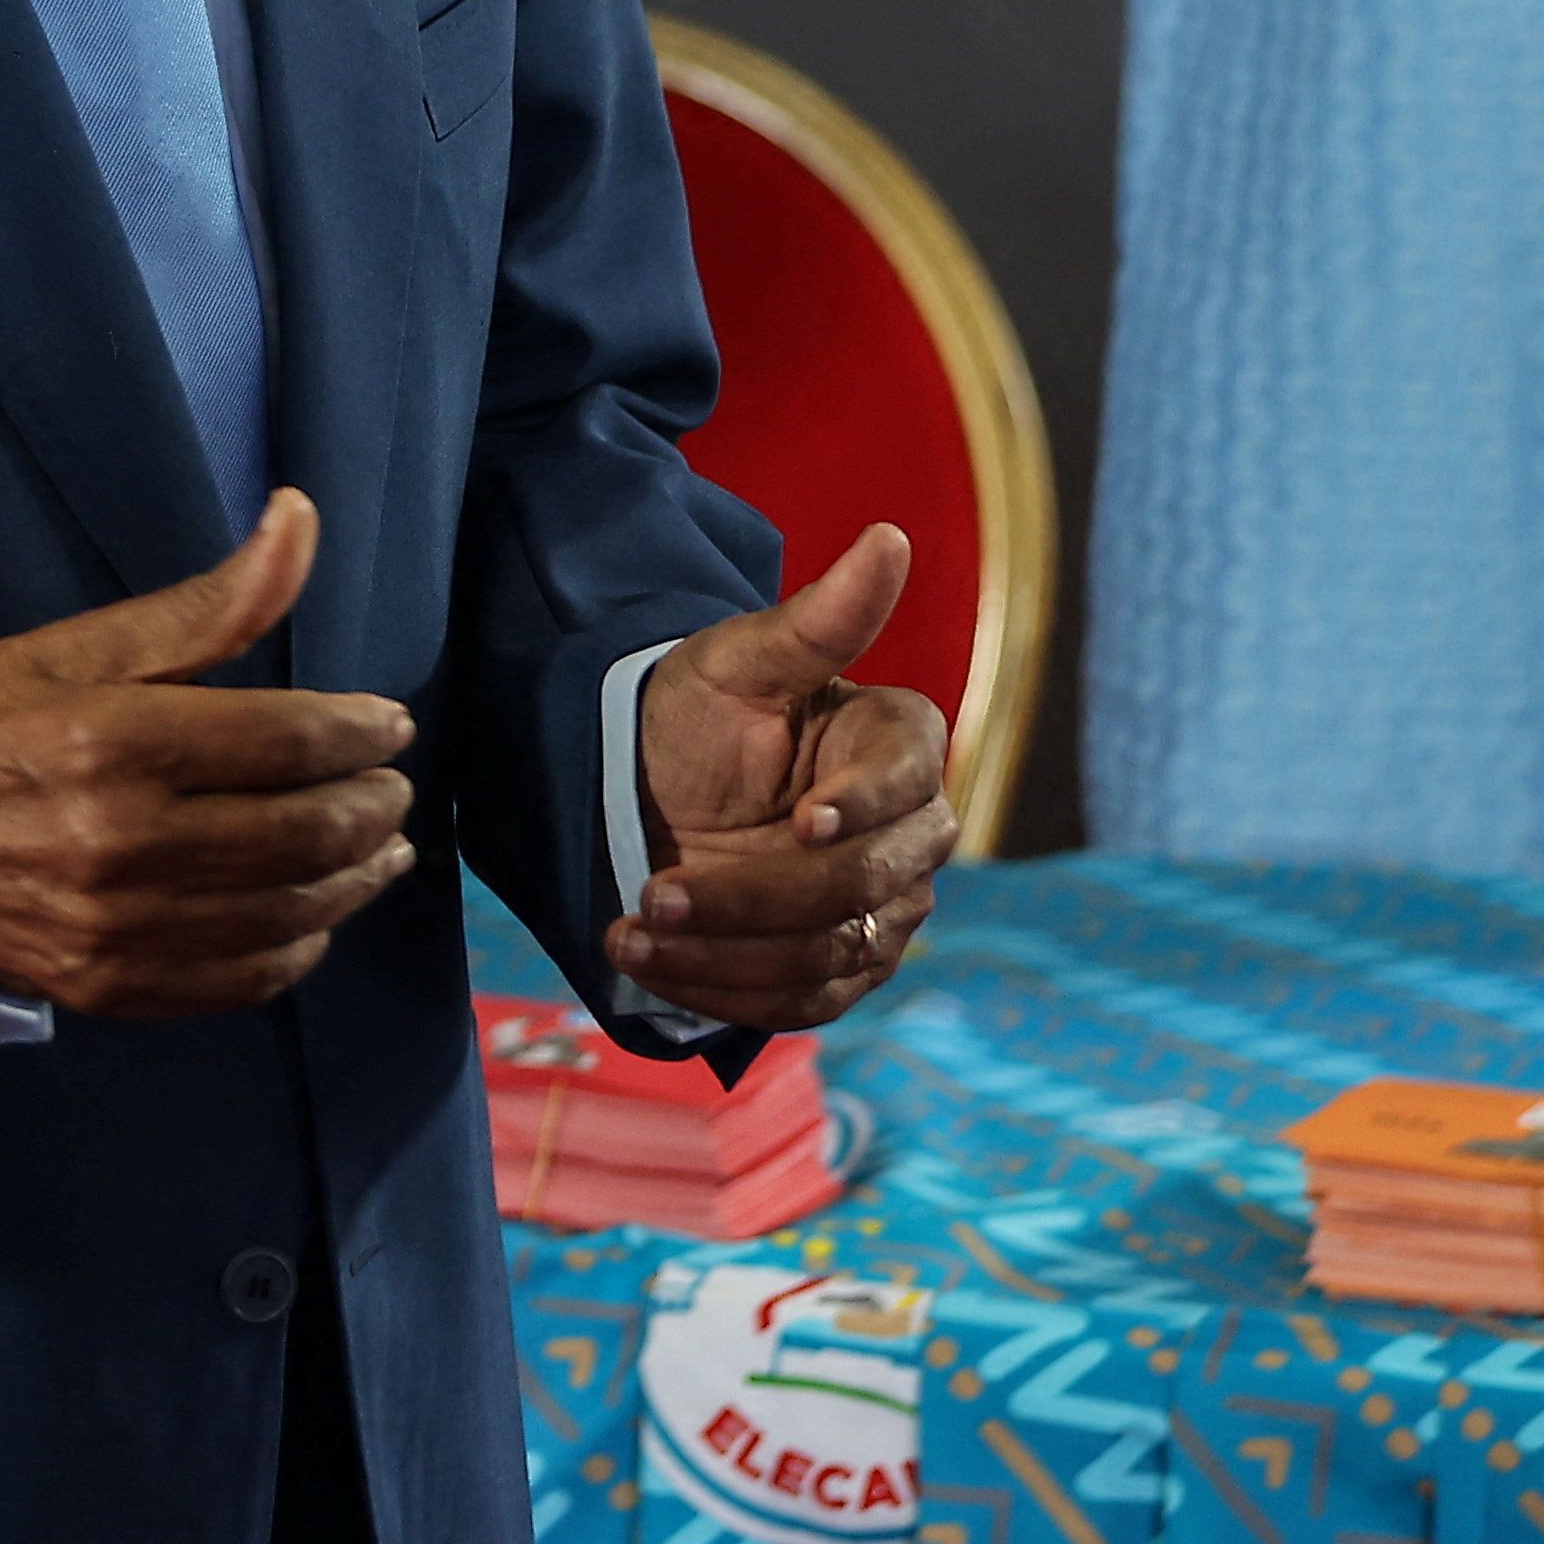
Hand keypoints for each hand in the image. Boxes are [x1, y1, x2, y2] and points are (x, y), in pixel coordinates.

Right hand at [0, 490, 425, 1020]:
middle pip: (308, 831)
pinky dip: (300, 944)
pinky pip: (246, 978)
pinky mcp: (115, 986)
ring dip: (355, 877)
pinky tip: (313, 913)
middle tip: (389, 787)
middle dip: (373, 805)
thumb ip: (207, 603)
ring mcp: (121, 927)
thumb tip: (301, 520)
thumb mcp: (79, 648)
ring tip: (378, 848)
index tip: (387, 723)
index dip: (363, 731)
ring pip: (291, 911)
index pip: (292, 740)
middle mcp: (125, 842)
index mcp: (117, 741)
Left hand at [619, 528, 961, 1037]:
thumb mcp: (737, 661)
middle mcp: (913, 833)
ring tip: (629, 935)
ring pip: (829, 956)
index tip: (799, 822)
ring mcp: (884, 910)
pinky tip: (654, 969)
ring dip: (723, 955)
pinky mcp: (842, 969)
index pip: (906, 785)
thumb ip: (818, 618)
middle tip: (654, 893)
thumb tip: (890, 539)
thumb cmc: (700, 712)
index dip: (858, 808)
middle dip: (756, 898)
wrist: (654, 791)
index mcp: (904, 743)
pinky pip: (803, 1004)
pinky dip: (725, 994)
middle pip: (865, 887)